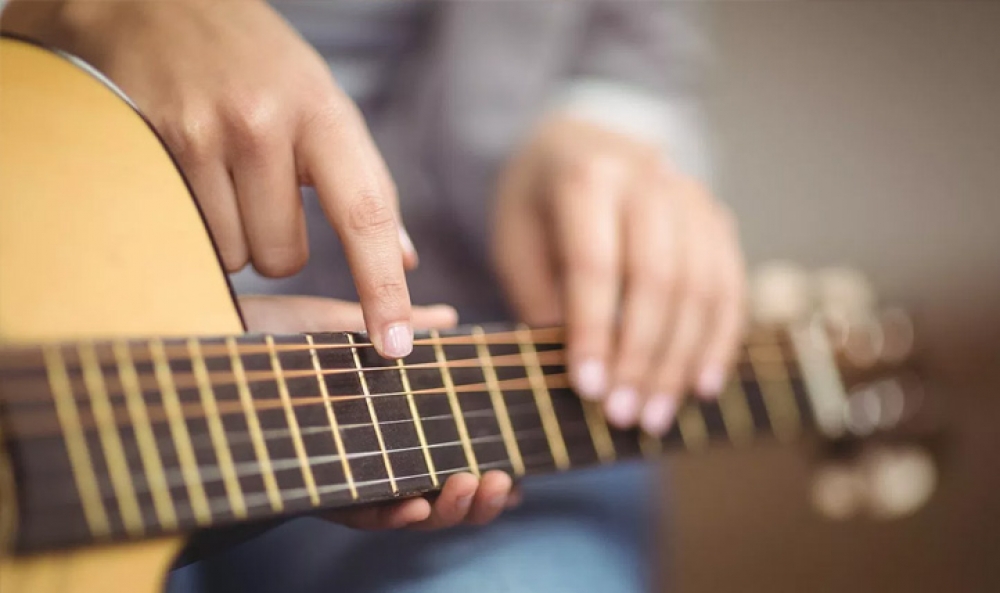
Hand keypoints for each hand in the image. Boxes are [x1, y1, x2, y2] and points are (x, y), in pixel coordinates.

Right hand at [3, 0, 416, 357]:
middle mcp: (266, 125)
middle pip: (284, 258)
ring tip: (224, 176)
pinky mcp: (152, 147)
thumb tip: (406, 258)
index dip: (382, 287)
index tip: (395, 344)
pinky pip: (188, 236)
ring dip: (234, 237)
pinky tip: (190, 174)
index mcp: (325, 114)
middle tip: (264, 193)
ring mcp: (203, 134)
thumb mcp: (325, 107)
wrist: (158, 3)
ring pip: (233, 256)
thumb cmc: (259, 66)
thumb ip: (366, 184)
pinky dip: (195, 224)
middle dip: (279, 245)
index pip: (365, 215)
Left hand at [238, 295, 519, 528]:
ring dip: (448, 508)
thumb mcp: (343, 329)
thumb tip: (451, 318)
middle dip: (477, 496)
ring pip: (409, 510)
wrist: (200, 344)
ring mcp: (343, 474)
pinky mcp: (311, 488)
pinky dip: (395, 514)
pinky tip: (418, 502)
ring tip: (474, 484)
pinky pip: (362, 513)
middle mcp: (370, 454)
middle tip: (502, 479)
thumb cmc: (267, 337)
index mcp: (383, 422)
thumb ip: (398, 329)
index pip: (444, 451)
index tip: (515, 465)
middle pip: (438, 490)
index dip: (483, 465)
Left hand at [493, 116, 745, 434]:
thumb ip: (542, 299)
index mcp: (586, 178)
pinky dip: (718, 341)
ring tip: (654, 416)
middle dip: (641, 355)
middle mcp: (649, 179)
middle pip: (657, 277)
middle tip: (622, 414)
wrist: (581, 144)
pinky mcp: (717, 220)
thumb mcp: (516, 242)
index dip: (594, 330)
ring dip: (680, 360)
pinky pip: (729, 286)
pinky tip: (701, 385)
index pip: (595, 263)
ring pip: (700, 287)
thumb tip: (580, 375)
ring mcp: (692, 196)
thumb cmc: (537, 205)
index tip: (586, 388)